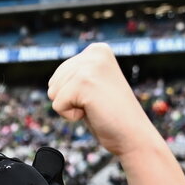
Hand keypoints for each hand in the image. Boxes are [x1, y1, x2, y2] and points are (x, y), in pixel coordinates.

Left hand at [47, 43, 158, 157]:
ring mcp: (89, 66)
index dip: (72, 92)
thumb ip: (76, 75)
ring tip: (95, 106)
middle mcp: (94, 53)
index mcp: (97, 50)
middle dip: (70, 99)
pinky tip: (92, 112)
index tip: (97, 95)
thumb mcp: (93, 84)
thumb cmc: (111, 113)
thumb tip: (52, 82)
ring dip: (71, 107)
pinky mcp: (83, 83)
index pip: (59, 74)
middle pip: (53, 83)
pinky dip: (71, 116)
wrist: (133, 134)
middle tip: (97, 103)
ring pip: (53, 93)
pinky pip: (57, 105)